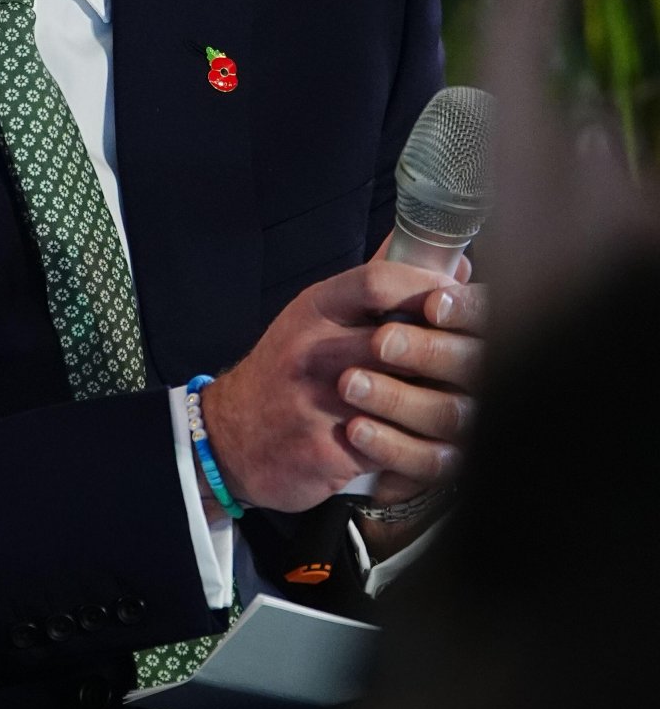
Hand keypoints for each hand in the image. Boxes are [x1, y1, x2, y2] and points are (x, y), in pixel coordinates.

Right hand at [200, 241, 484, 512]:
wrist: (230, 437)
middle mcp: (312, 351)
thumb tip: (436, 257)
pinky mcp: (325, 451)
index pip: (374, 282)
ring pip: (400, 399)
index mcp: (314, 310)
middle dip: (444, 348)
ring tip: (467, 397)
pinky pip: (390, 449)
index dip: (425, 286)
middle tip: (478, 350)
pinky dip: (421, 446)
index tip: (457, 295)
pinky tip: (440, 441)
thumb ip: (376, 288)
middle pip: (396, 340)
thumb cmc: (286, 371)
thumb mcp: (316, 316)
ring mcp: (317, 402)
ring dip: (440, 401)